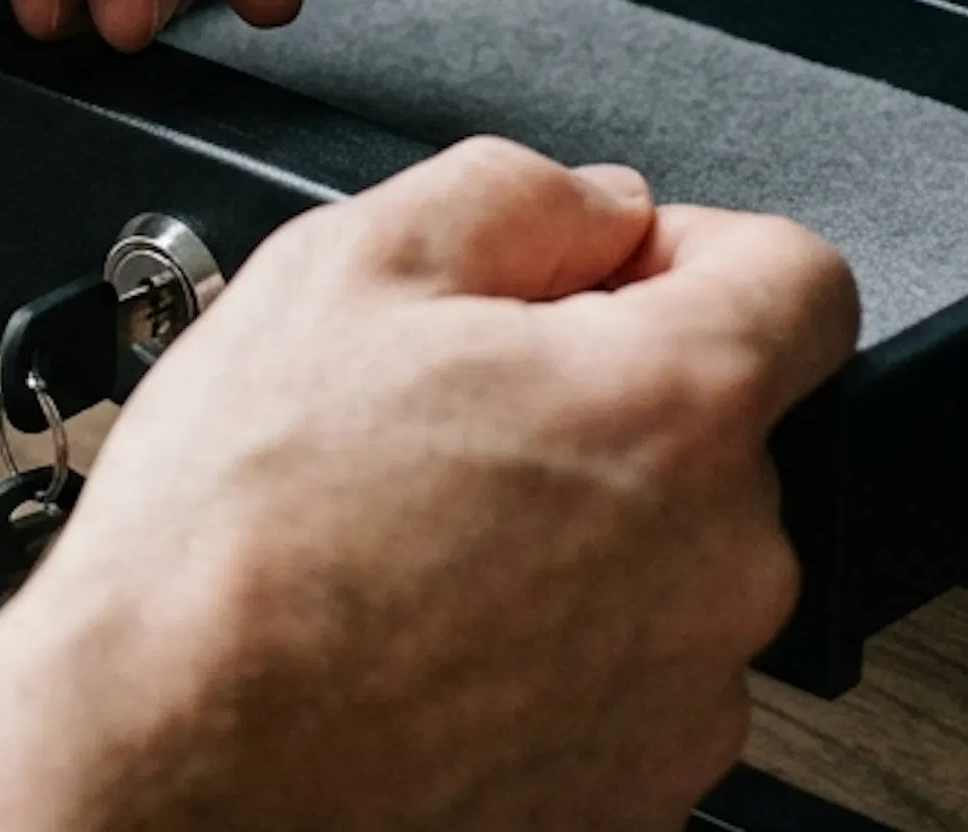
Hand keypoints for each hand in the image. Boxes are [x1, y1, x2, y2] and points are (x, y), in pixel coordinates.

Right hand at [0, 139, 861, 831]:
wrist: (166, 768)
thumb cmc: (236, 546)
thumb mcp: (346, 267)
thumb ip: (518, 194)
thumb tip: (596, 206)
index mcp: (675, 408)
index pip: (801, 278)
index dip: (693, 248)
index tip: (612, 272)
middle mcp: (721, 565)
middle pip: (721, 428)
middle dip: (609, 398)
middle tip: (455, 415)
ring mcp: (685, 699)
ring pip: (672, 562)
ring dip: (582, 535)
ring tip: (420, 542)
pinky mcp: (637, 798)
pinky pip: (628, 682)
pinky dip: (553, 653)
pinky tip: (429, 638)